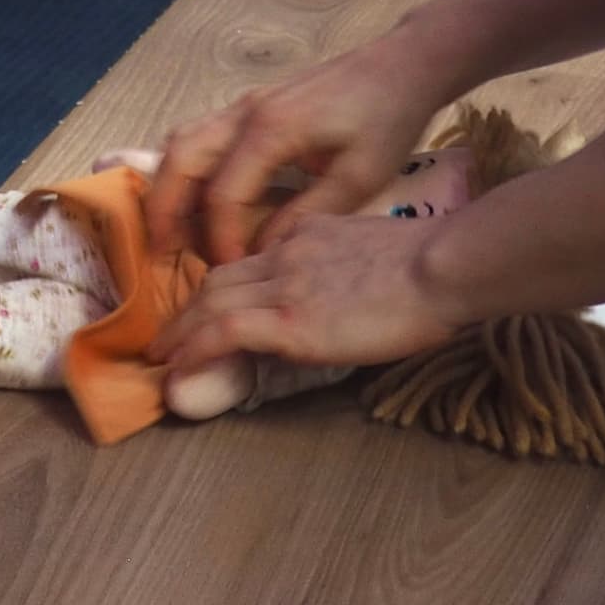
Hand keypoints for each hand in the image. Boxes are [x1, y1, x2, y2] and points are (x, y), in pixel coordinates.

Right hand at [145, 28, 464, 265]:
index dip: (219, 237)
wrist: (401, 64)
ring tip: (172, 229)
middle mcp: (245, 113)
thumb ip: (306, 215)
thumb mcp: (359, 176)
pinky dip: (186, 167)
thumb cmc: (387, 118)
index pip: (223, 194)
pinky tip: (196, 197)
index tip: (230, 269)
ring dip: (169, 185)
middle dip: (164, 209)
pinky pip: (199, 134)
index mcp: (271, 131)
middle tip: (162, 252)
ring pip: (181, 140)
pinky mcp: (252, 104)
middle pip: (179, 159)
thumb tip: (261, 251)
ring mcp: (244, 104)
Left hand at [155, 208, 457, 378]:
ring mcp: (284, 285)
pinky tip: (177, 369)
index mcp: (310, 234)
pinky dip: (194, 350)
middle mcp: (286, 253)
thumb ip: (349, 264)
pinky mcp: (289, 319)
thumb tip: (344, 293)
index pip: (254, 260)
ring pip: (212, 302)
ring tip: (163, 356)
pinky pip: (224, 331)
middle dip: (190, 308)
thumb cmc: (433, 267)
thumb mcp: (379, 251)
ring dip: (182, 331)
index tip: (212, 306)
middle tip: (171, 334)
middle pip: (221, 279)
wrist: (441, 267)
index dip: (226, 285)